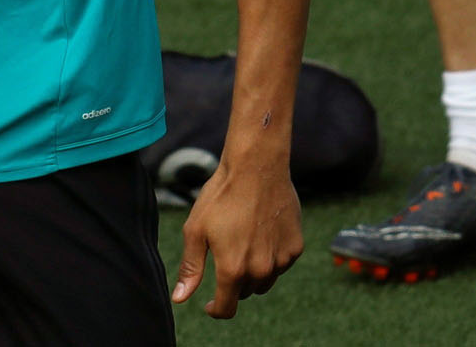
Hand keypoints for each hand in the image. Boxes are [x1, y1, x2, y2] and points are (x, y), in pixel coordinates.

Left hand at [172, 151, 302, 318]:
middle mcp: (260, 270)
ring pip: (264, 281)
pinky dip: (271, 257)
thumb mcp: (196, 230)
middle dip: (233, 282)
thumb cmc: (221, 196)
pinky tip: (261, 233)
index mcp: (232, 269)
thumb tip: (180, 298)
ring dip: (253, 272)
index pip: (226, 308)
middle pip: (245, 293)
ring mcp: (281, 260)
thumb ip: (190, 268)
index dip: (215, 309)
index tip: (209, 304)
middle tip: (225, 254)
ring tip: (243, 241)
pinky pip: (281, 264)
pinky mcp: (295, 247)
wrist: (256, 167)